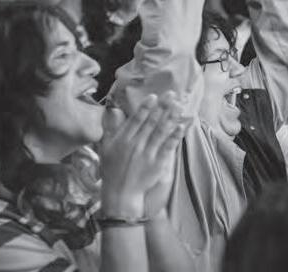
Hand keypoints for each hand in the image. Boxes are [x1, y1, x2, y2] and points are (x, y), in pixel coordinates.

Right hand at [100, 92, 184, 217]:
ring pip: (161, 132)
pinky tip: (181, 127)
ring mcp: (147, 154)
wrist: (120, 193)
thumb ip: (111, 129)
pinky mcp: (157, 164)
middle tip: (171, 94)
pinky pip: (167, 147)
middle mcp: (136, 144)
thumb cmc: (112, 169)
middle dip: (162, 107)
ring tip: (179, 106)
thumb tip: (113, 111)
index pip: (136, 119)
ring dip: (170, 117)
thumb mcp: (106, 147)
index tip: (154, 96)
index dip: (146, 107)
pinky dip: (174, 136)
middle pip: (151, 122)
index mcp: (123, 139)